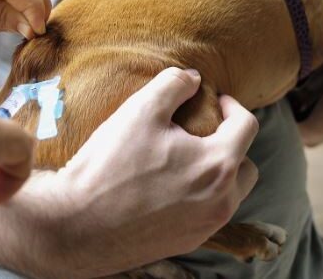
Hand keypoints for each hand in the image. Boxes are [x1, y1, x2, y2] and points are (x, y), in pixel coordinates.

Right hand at [47, 68, 259, 273]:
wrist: (76, 225)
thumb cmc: (110, 165)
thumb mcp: (141, 110)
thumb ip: (173, 85)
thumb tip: (193, 78)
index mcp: (217, 165)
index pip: (247, 126)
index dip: (232, 106)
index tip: (214, 100)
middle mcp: (221, 201)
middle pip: (246, 165)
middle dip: (231, 144)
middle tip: (203, 131)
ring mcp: (206, 227)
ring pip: (230, 193)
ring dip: (218, 173)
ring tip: (186, 159)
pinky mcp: (187, 243)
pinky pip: (208, 214)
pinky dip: (200, 196)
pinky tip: (169, 186)